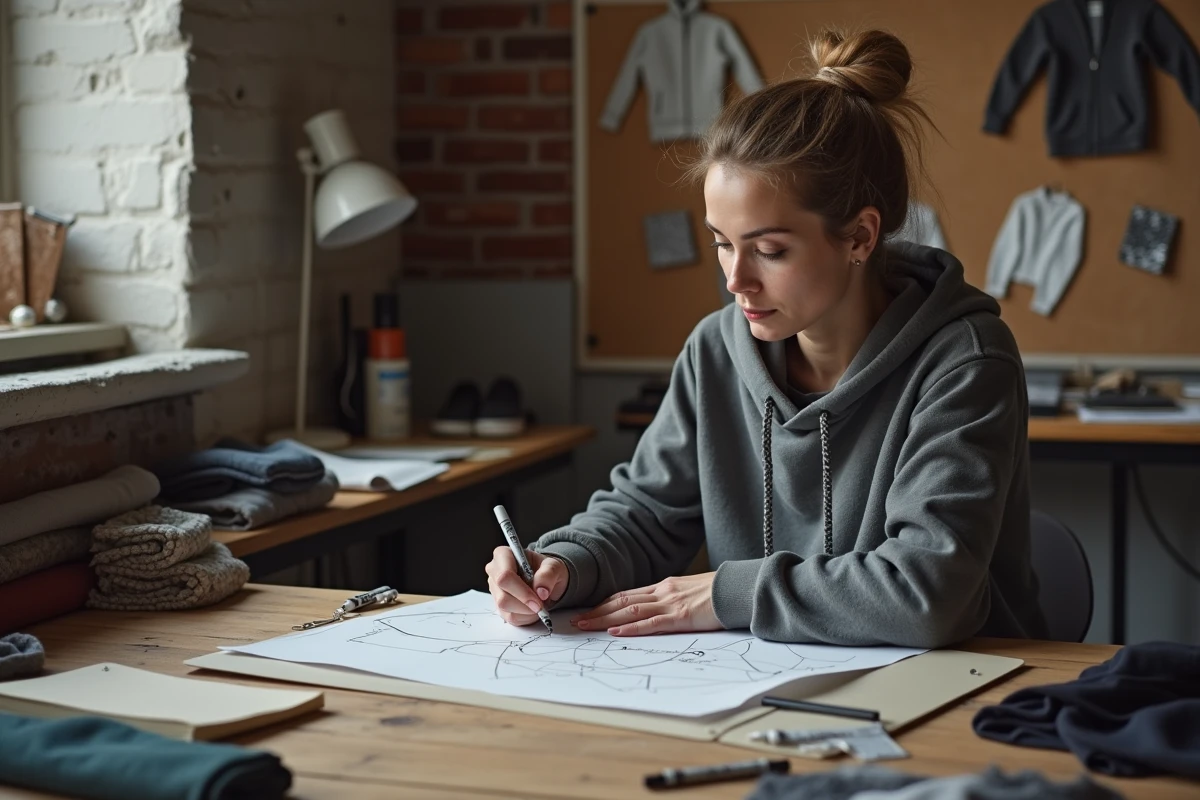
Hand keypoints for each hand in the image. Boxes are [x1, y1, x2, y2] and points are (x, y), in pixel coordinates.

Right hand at [485, 547, 567, 626]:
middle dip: (525, 604)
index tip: (539, 598)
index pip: (505, 576)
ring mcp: (495, 590)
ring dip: (526, 611)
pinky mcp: (498, 606)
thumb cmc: (546, 570)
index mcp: (503, 555)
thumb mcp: (553, 566)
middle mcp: (494, 572)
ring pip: (505, 608)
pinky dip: (525, 617)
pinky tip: (533, 609)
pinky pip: (510, 617)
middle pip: (502, 596)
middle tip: (541, 605)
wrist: (546, 580)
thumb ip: (548, 574)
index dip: (522, 591)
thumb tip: (541, 591)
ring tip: (539, 604)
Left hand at [571, 572, 722, 635]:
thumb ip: (674, 598)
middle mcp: (662, 592)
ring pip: (629, 611)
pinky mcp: (680, 617)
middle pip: (622, 602)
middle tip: (576, 620)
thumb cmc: (720, 592)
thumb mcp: (691, 591)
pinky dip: (630, 628)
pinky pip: (650, 623)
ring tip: (585, 626)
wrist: (740, 588)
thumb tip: (662, 609)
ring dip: (604, 619)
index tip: (589, 610)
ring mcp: (670, 603)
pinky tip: (614, 632)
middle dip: (597, 611)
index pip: (628, 595)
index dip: (605, 603)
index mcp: (665, 587)